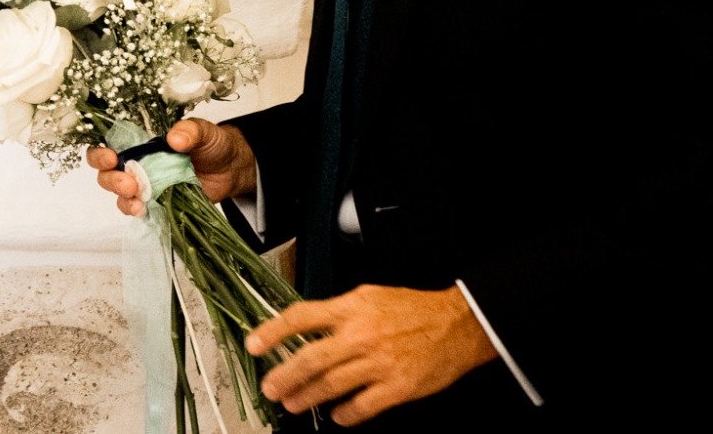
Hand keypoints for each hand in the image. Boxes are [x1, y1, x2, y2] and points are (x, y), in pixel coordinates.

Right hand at [86, 118, 256, 215]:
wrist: (232, 168)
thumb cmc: (212, 144)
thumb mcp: (204, 131)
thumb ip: (190, 131)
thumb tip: (174, 138)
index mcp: (141, 141)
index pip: (108, 145)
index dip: (100, 153)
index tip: (110, 157)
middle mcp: (138, 163)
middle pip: (107, 173)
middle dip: (111, 179)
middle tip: (129, 183)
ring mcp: (147, 185)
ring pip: (119, 194)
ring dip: (122, 199)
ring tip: (137, 201)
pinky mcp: (158, 203)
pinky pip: (139, 210)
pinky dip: (136, 211)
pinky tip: (142, 211)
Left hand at [246, 284, 497, 424]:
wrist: (457, 324)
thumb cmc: (414, 310)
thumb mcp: (370, 296)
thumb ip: (338, 312)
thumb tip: (306, 328)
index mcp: (352, 307)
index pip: (302, 317)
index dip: (273, 331)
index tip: (255, 344)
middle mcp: (361, 334)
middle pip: (310, 358)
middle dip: (284, 376)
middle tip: (270, 387)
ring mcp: (379, 363)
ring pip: (330, 385)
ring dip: (307, 397)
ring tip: (293, 403)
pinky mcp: (397, 388)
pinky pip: (361, 407)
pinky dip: (345, 415)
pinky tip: (337, 416)